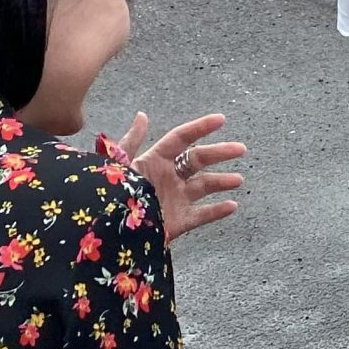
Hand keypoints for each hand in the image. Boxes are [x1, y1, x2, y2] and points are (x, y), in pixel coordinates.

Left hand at [121, 111, 245, 242]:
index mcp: (154, 161)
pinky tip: (232, 205)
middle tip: (240, 149)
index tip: (221, 120)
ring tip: (237, 179)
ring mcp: (175, 199)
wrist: (108, 232)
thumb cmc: (110, 195)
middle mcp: (168, 177)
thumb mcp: (117, 165)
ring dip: (222, 181)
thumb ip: (131, 141)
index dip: (199, 128)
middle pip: (198, 160)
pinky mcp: (178, 221)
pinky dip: (217, 211)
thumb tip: (142, 115)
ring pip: (204, 186)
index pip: (180, 139)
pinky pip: (202, 215)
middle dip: (220, 153)